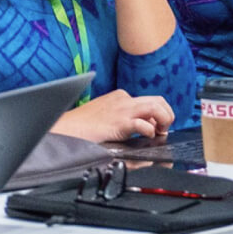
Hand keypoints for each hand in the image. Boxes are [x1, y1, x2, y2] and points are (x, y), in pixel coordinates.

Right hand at [50, 90, 174, 142]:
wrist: (66, 129)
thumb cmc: (83, 127)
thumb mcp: (106, 117)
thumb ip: (124, 119)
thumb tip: (144, 127)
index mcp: (120, 97)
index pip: (149, 101)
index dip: (158, 114)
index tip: (158, 127)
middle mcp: (124, 100)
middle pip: (158, 100)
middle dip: (166, 114)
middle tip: (164, 130)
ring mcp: (122, 110)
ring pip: (156, 106)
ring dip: (164, 119)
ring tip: (161, 132)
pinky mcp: (119, 122)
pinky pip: (143, 124)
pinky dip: (150, 130)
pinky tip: (147, 136)